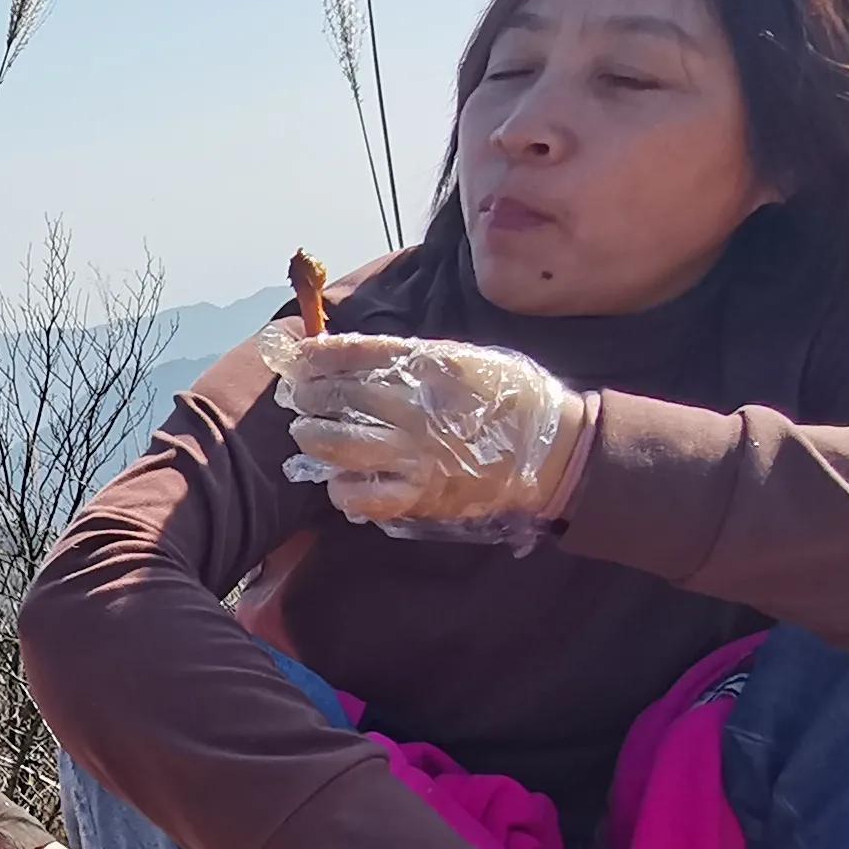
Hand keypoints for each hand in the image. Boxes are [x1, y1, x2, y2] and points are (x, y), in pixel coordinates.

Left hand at [278, 332, 589, 539]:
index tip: (297, 357)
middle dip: (308, 395)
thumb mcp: (463, 358)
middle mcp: (415, 407)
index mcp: (427, 365)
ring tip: (308, 434)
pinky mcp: (419, 495)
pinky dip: (340, 488)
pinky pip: (360, 495)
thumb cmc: (508, 397)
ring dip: (313, 437)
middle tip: (300, 398)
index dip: (317, 355)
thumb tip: (353, 354)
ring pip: (337, 445)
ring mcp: (415, 453)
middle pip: (338, 396)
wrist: (551, 450)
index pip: (354, 352)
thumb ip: (410, 357)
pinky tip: (340, 480)